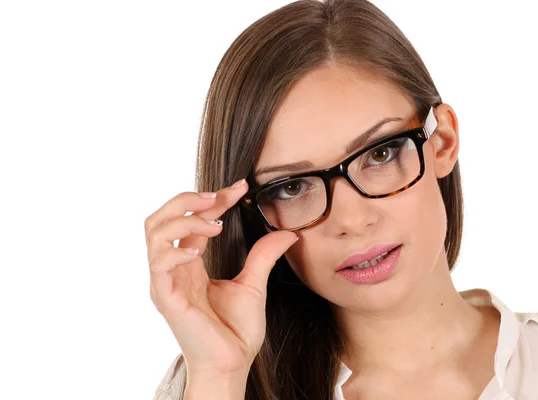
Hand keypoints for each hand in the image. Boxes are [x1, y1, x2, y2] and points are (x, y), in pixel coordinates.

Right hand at [145, 180, 297, 378]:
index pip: (192, 220)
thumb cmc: (235, 331)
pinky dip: (177, 249)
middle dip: (186, 199)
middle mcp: (173, 269)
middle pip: (160, 218)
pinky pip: (159, 263)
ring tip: (213, 223)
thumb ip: (263, 256)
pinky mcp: (166, 297)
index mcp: (189, 264)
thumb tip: (286, 232)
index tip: (240, 188)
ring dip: (183, 218)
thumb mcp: (254, 284)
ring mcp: (166, 282)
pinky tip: (200, 250)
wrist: (231, 365)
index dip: (213, 199)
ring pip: (154, 232)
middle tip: (216, 196)